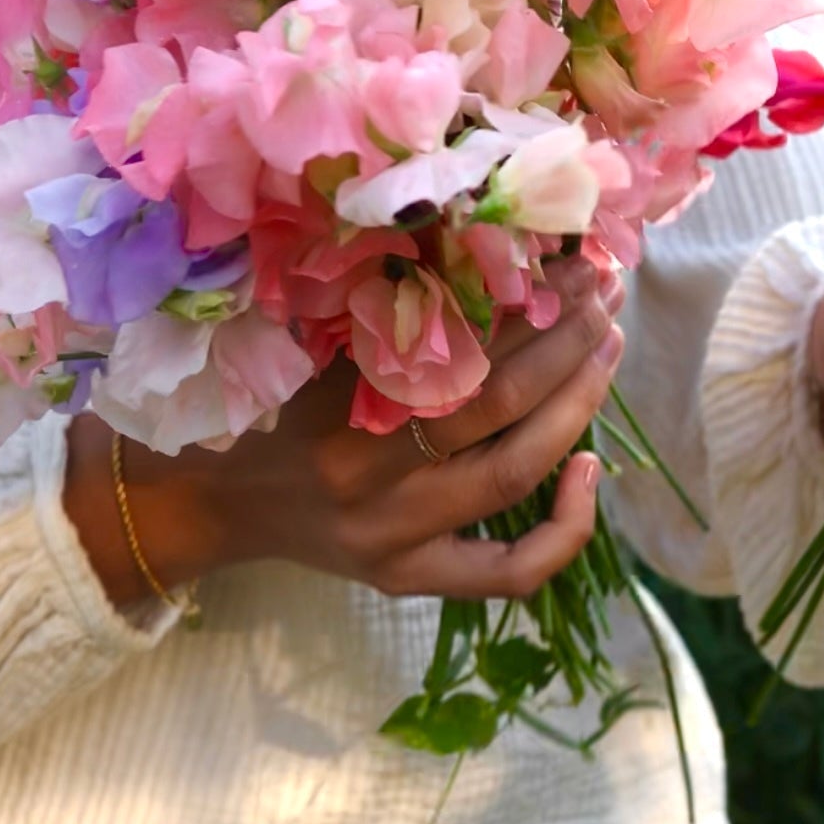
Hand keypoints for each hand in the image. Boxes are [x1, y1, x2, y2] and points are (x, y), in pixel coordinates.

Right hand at [64, 260, 624, 607]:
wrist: (215, 502)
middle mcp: (370, 478)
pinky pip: (507, 572)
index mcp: (340, 405)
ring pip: (512, 473)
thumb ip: (388, 316)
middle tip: (604, 292)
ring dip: (576, 403)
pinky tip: (590, 465)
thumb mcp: (312, 348)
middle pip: (494, 404)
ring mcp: (397, 538)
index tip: (564, 257)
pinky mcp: (413, 579)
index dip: (520, 301)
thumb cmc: (272, 406)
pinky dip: (565, 526)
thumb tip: (482, 244)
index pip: (452, 347)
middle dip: (563, 341)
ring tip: (608, 346)